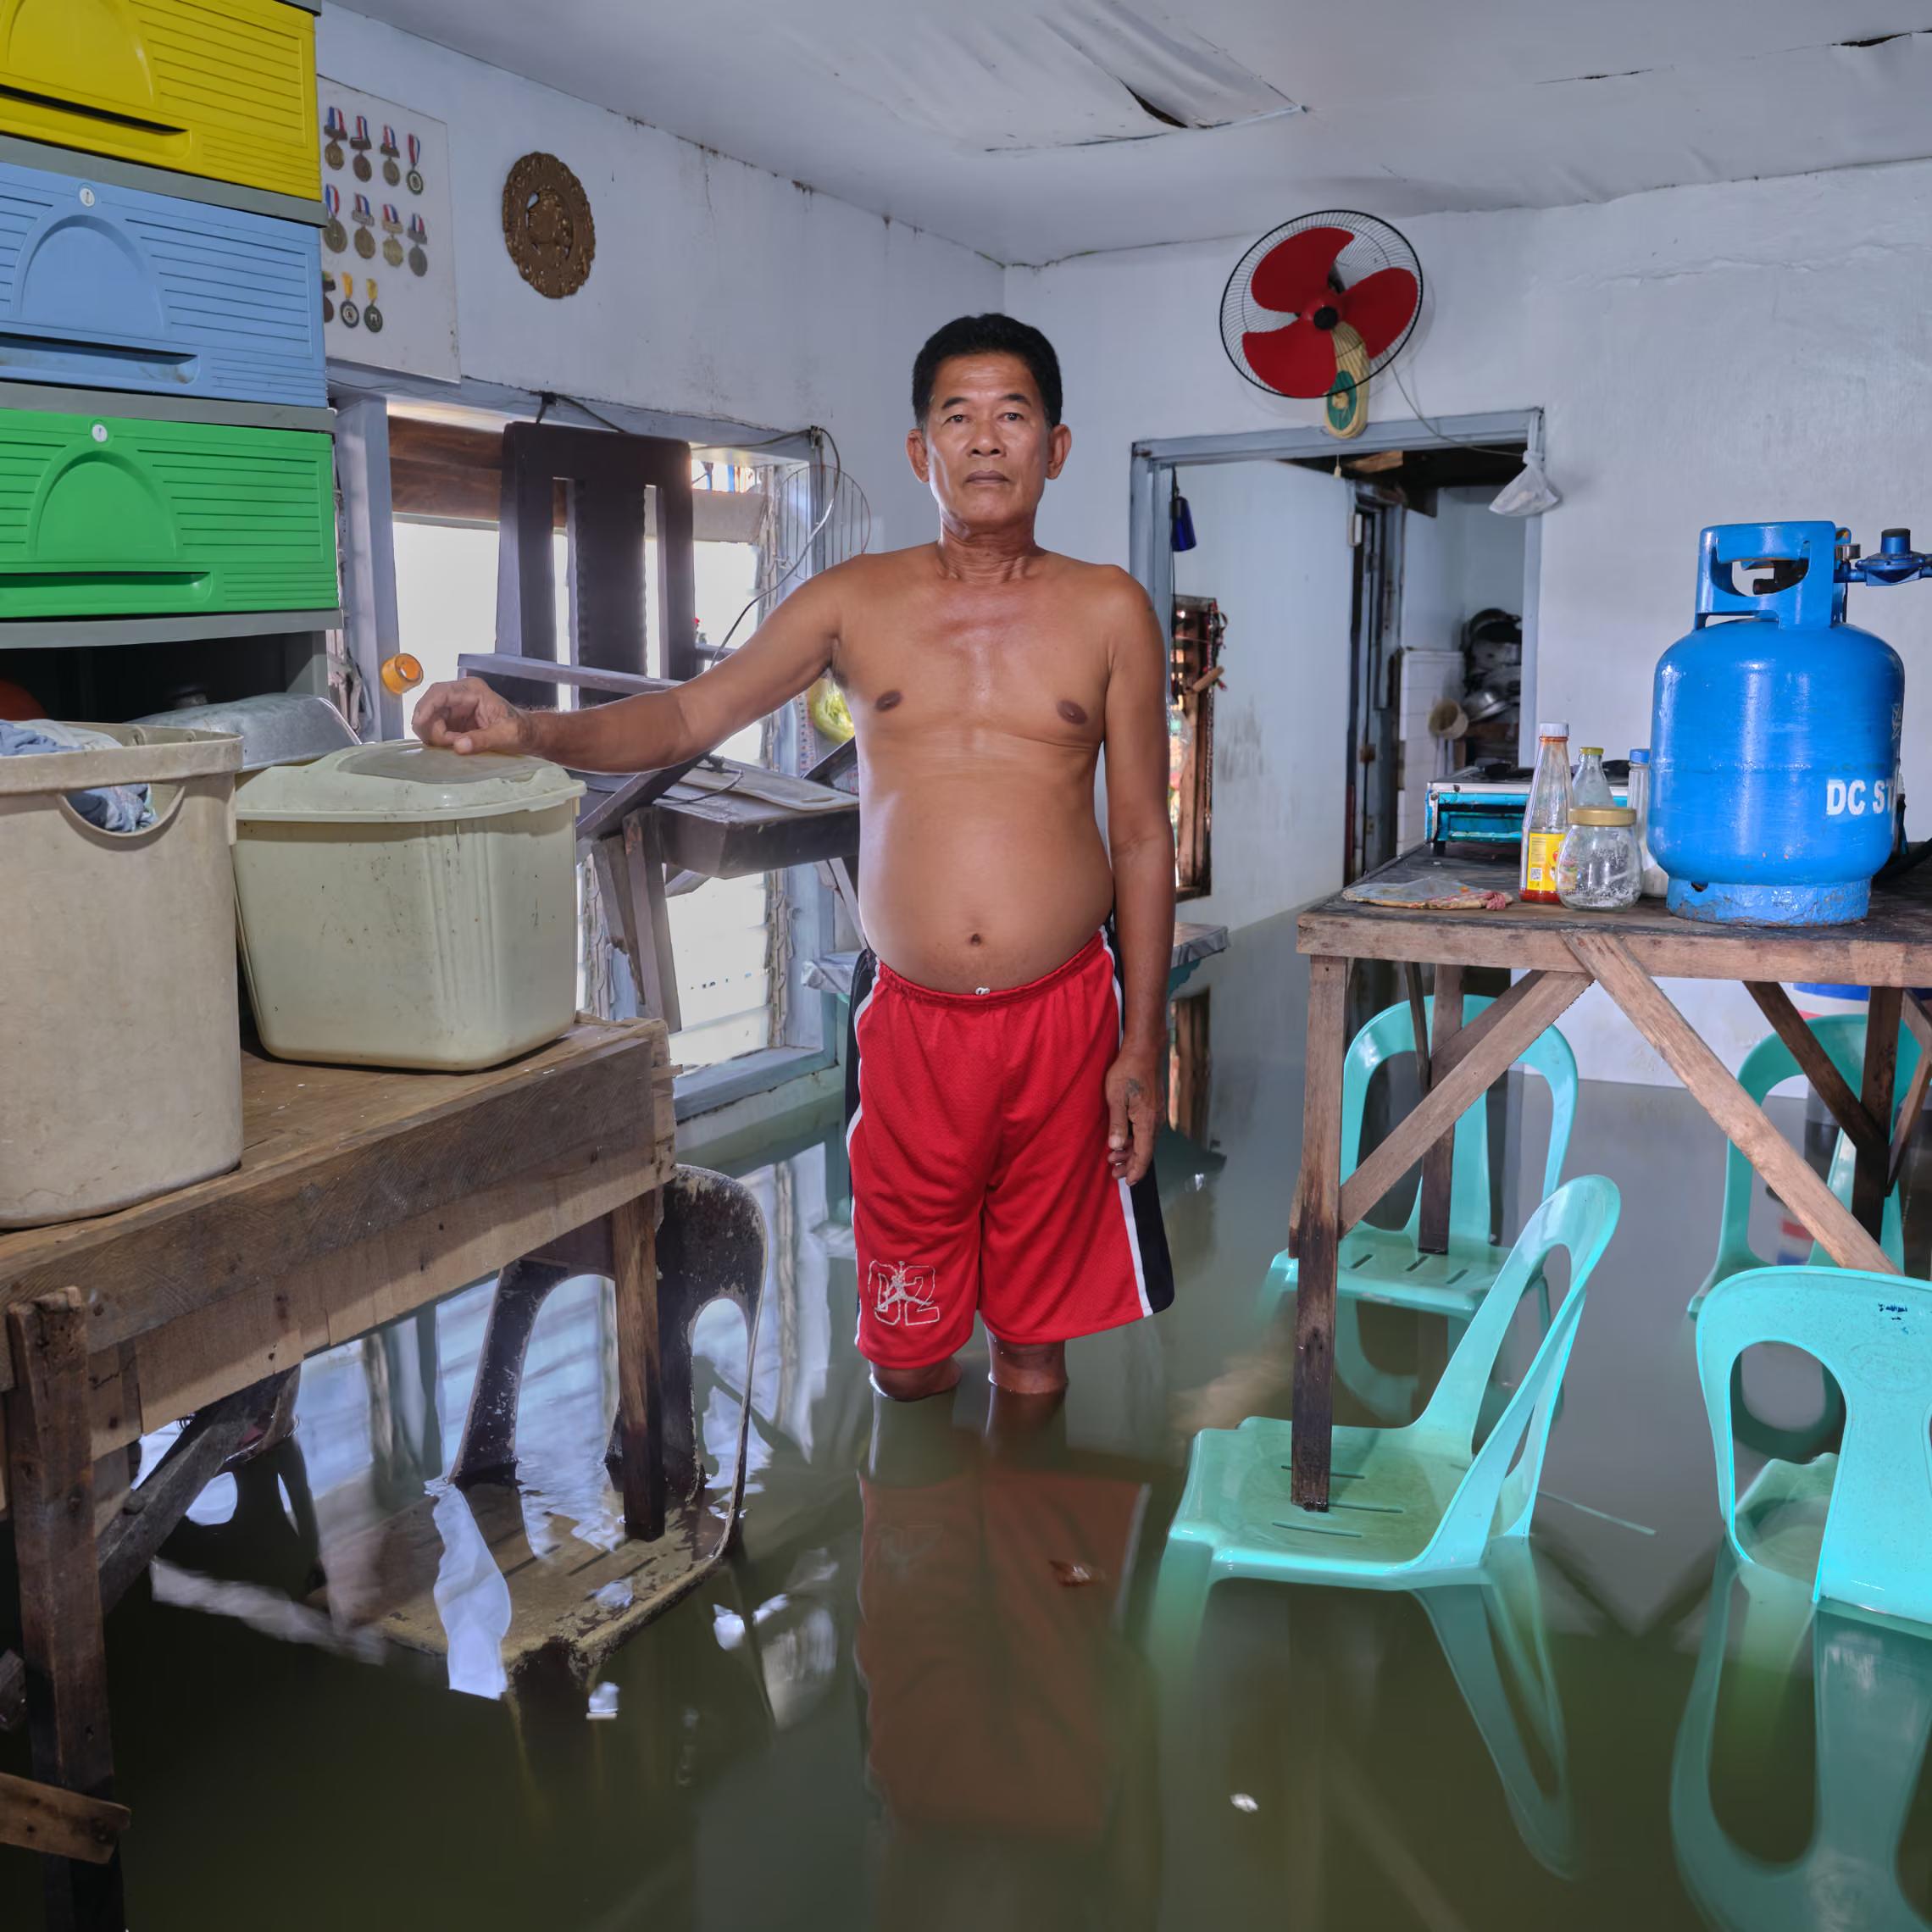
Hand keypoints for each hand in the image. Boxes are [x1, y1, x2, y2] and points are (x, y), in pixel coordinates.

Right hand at [412, 677, 533, 754]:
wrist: (527, 734)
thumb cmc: (521, 730)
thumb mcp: (507, 735)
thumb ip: (483, 740)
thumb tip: (459, 746)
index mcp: (472, 690)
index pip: (440, 693)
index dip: (426, 707)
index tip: (419, 724)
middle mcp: (460, 695)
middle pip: (429, 707)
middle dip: (431, 727)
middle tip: (446, 744)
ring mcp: (454, 708)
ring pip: (429, 719)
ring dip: (435, 735)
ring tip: (455, 746)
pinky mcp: (452, 721)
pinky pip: (435, 729)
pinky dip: (438, 740)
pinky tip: (453, 747)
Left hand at [1104, 1049, 1159, 1185]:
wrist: (1143, 1051)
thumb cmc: (1127, 1072)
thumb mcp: (1115, 1098)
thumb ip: (1117, 1124)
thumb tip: (1116, 1147)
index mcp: (1147, 1122)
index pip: (1144, 1154)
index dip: (1136, 1170)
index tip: (1128, 1183)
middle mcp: (1156, 1121)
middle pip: (1145, 1151)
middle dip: (1130, 1165)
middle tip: (1113, 1173)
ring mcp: (1156, 1114)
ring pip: (1145, 1141)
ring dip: (1131, 1152)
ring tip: (1113, 1158)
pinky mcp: (1153, 1108)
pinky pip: (1146, 1131)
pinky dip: (1135, 1140)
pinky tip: (1123, 1140)